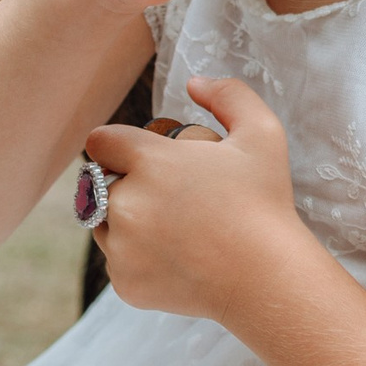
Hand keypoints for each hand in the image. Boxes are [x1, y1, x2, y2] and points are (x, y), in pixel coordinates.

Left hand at [84, 76, 313, 321]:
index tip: (136, 155)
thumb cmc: (265, 203)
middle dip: (125, 183)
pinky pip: (117, 261)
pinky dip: (137, 258)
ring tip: (170, 226)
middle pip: (98, 183)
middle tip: (166, 194)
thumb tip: (194, 82)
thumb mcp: (262, 133)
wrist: (266, 278)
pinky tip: (175, 256)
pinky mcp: (125, 283)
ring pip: (102, 223)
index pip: (100, 142)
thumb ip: (228, 94)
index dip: (117, 145)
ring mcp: (122, 247)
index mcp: (149, 162)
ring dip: (124, 220)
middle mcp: (125, 203)